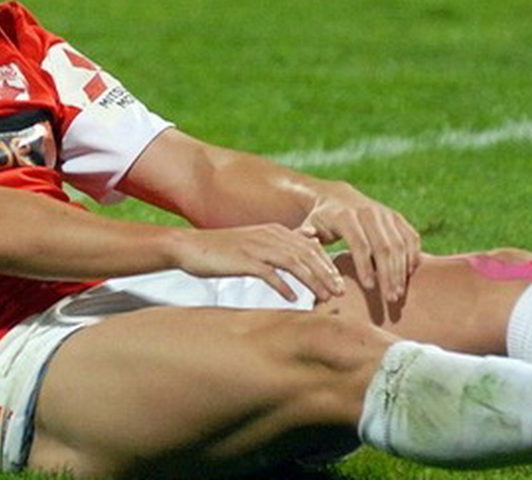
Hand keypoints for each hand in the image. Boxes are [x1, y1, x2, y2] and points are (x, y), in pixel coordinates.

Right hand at [171, 224, 345, 302]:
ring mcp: (257, 247)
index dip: (327, 264)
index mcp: (275, 231)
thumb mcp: (256, 242)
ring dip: (313, 281)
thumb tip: (305, 247)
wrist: (190, 247)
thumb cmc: (223, 249)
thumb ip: (280, 244)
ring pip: (295, 263)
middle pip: (308, 254)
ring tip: (325, 298)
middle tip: (341, 292)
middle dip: (327, 274)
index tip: (339, 282)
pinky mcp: (244, 260)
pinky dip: (284, 286)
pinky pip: (270, 274)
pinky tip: (293, 300)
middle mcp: (270, 235)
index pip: (311, 246)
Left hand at [300, 183, 421, 302]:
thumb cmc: (322, 220)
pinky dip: (412, 256)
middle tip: (391, 298)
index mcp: (346, 215)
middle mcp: (369, 211)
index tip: (369, 288)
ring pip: (400, 244)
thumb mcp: (309, 226)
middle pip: (384, 246)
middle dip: (389, 274)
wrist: (339, 197)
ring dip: (401, 270)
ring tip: (398, 293)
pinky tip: (409, 275)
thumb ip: (304, 236)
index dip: (365, 266)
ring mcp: (385, 213)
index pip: (360, 243)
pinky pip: (410, 237)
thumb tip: (307, 238)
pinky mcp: (397, 217)